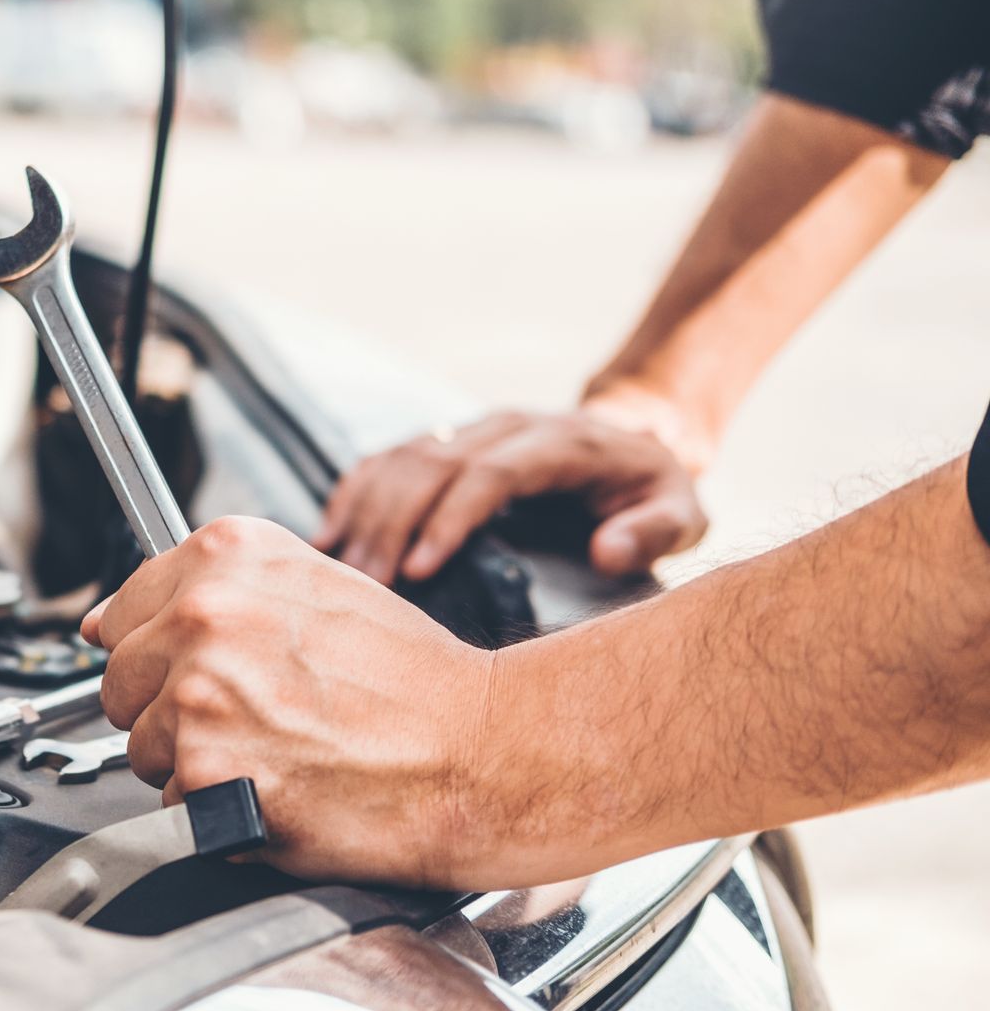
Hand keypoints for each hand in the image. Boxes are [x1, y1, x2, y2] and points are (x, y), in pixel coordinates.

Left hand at [80, 517, 501, 887]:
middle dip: (168, 710)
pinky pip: (170, 804)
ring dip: (192, 765)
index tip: (191, 671)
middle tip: (251, 719)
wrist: (480, 751)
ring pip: (141, 747)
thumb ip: (211, 593)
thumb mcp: (315, 588)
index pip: (119, 610)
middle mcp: (203, 613)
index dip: (156, 653)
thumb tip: (103, 623)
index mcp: (226, 555)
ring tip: (275, 753)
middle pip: (120, 682)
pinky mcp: (204, 770)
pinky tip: (276, 790)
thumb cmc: (413, 682)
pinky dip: (212, 814)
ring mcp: (198, 693)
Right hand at [312, 408, 705, 583]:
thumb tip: (605, 552)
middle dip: (392, 524)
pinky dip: (354, 493)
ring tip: (340, 570)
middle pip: (431, 464)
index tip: (417, 571)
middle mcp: (506, 426)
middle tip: (366, 585)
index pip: (488, 473)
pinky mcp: (447, 440)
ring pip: (401, 456)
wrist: (634, 436)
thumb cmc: (653, 490)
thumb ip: (654, 531)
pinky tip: (328, 535)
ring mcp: (471, 426)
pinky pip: (387, 457)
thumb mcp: (682, 512)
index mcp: (558, 442)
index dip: (448, 518)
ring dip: (365, 511)